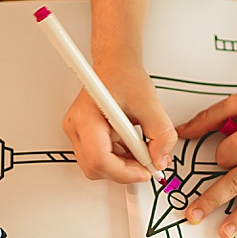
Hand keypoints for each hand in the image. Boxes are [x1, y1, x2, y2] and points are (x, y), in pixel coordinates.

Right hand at [61, 64, 176, 183]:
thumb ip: (160, 133)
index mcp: (87, 117)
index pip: (99, 159)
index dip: (124, 172)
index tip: (144, 171)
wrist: (115, 66)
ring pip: (97, 168)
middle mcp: (75, 128)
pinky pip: (99, 160)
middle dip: (124, 170)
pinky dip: (118, 159)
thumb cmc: (124, 76)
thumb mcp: (150, 102)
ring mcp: (77, 134)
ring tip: (139, 147)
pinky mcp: (83, 137)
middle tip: (146, 160)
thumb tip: (159, 159)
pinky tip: (130, 144)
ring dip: (122, 165)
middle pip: (95, 168)